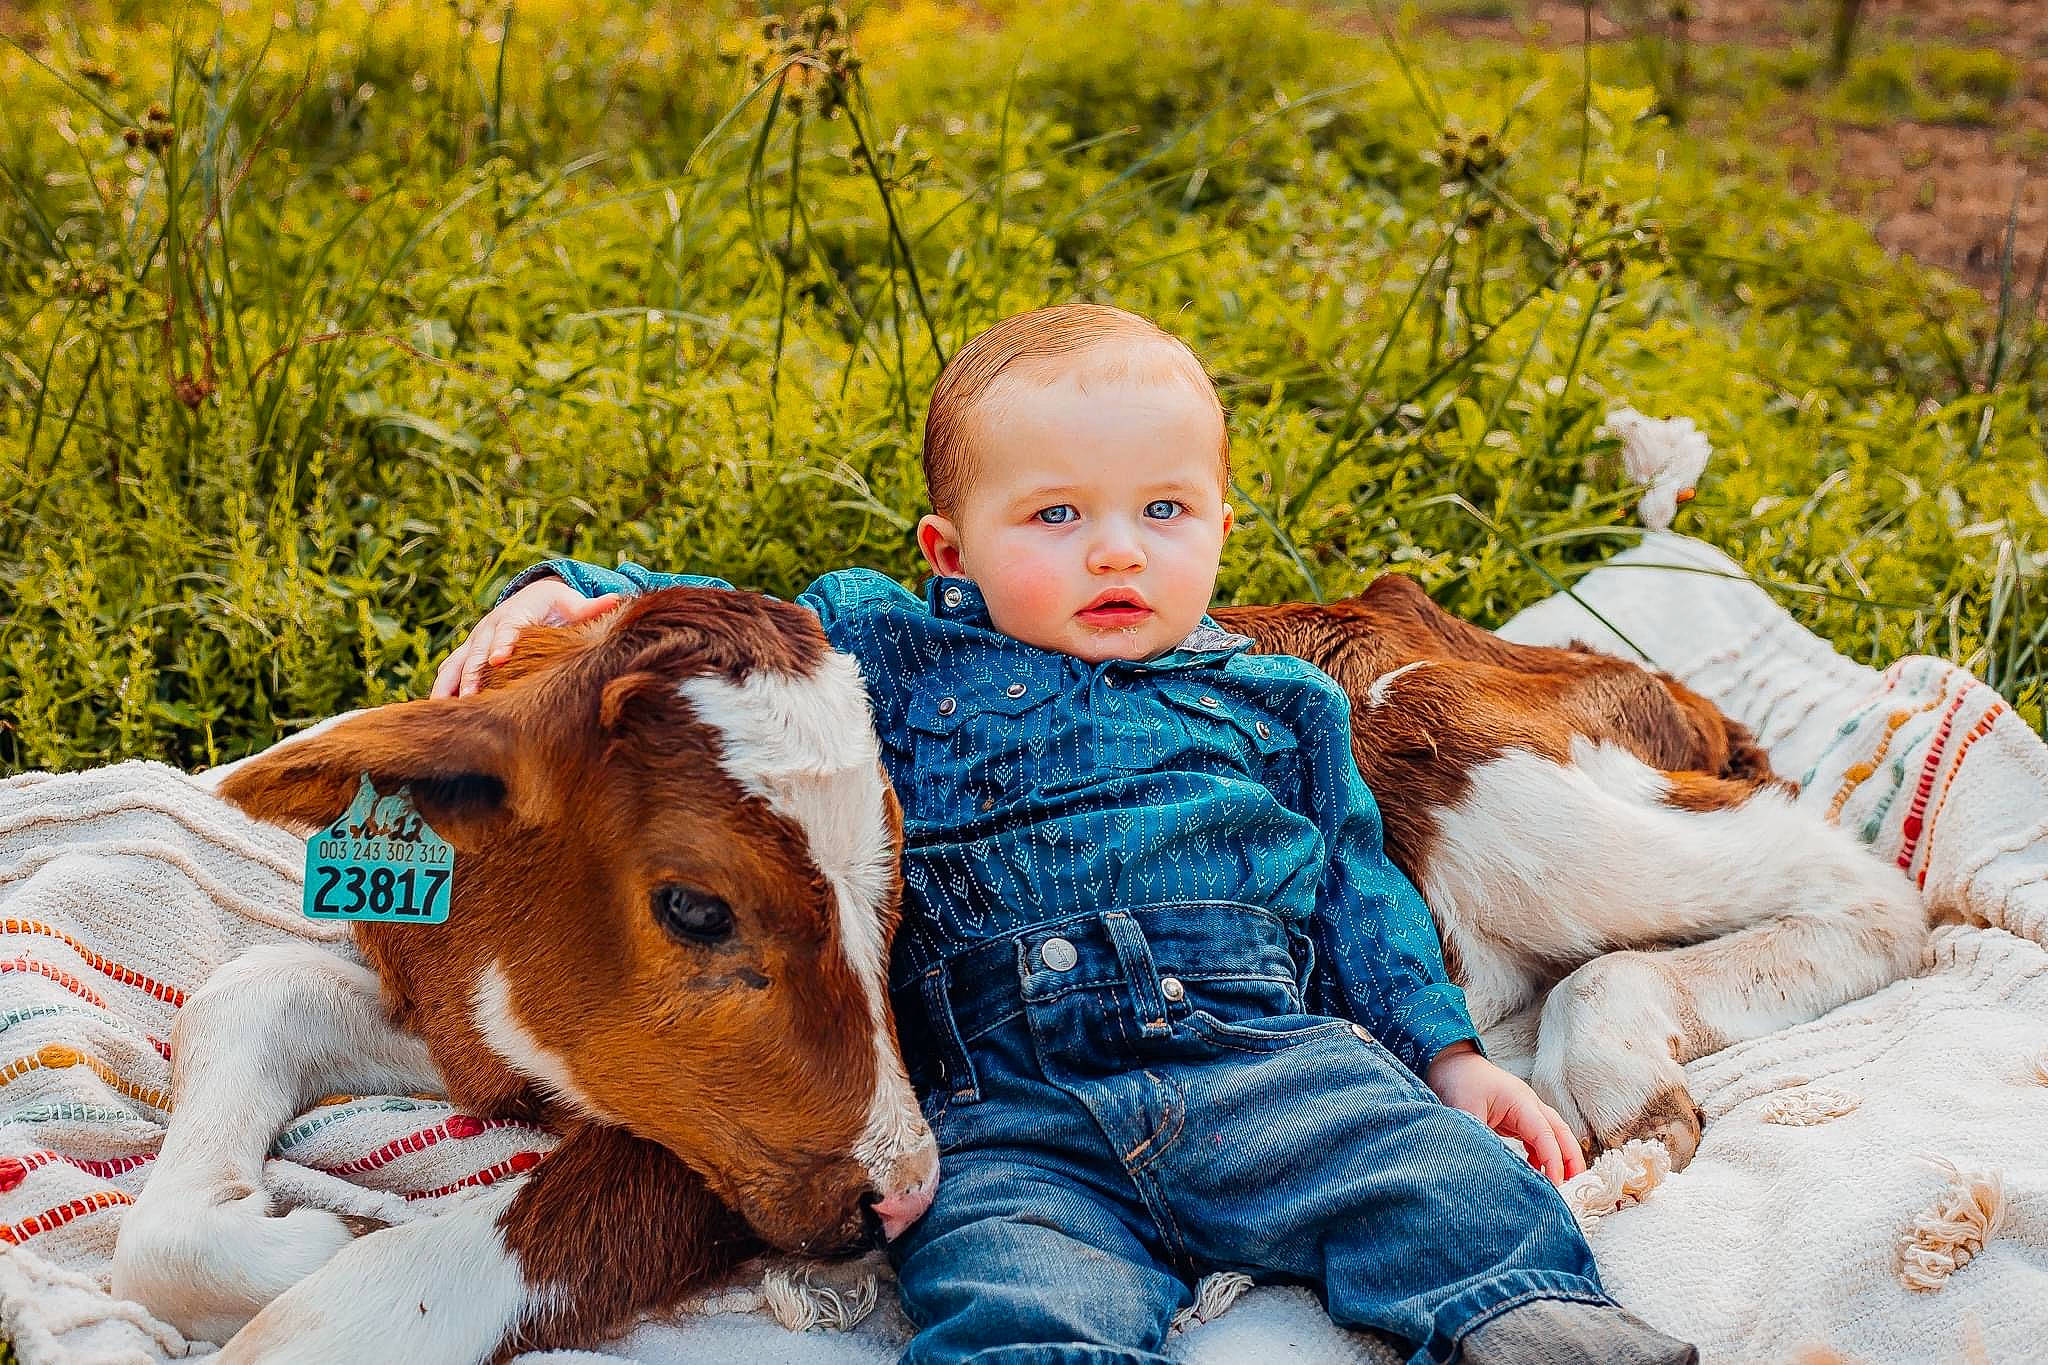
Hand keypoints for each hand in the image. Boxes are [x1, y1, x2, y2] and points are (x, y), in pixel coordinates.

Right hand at [430, 579, 624, 698]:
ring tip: (441, 709)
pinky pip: (449, 673)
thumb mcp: (571, 603)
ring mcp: (476, 642)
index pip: (508, 629)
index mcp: (515, 615)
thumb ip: (590, 607)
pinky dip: (442, 690)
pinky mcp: (467, 655)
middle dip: (473, 673)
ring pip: (457, 664)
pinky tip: (435, 713)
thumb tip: (617, 598)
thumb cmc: (555, 605)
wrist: (530, 598)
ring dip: (450, 685)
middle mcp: (490, 628)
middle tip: (470, 696)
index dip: (503, 643)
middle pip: (478, 651)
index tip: (499, 659)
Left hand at [1424, 1042, 1584, 1185]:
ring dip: (1559, 1158)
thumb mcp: (1465, 1111)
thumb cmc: (1459, 1079)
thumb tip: (1491, 1166)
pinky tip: (1536, 1171)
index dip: (1553, 1160)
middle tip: (1575, 1186)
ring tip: (1560, 1184)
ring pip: (1552, 1136)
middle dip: (1571, 1159)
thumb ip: (1481, 1137)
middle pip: (1560, 1133)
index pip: (1545, 1134)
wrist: (1449, 1061)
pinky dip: (1541, 1155)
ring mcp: (1524, 1111)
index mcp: (1521, 1101)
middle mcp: (1529, 1105)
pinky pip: (1536, 1138)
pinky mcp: (1516, 1118)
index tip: (1555, 1184)